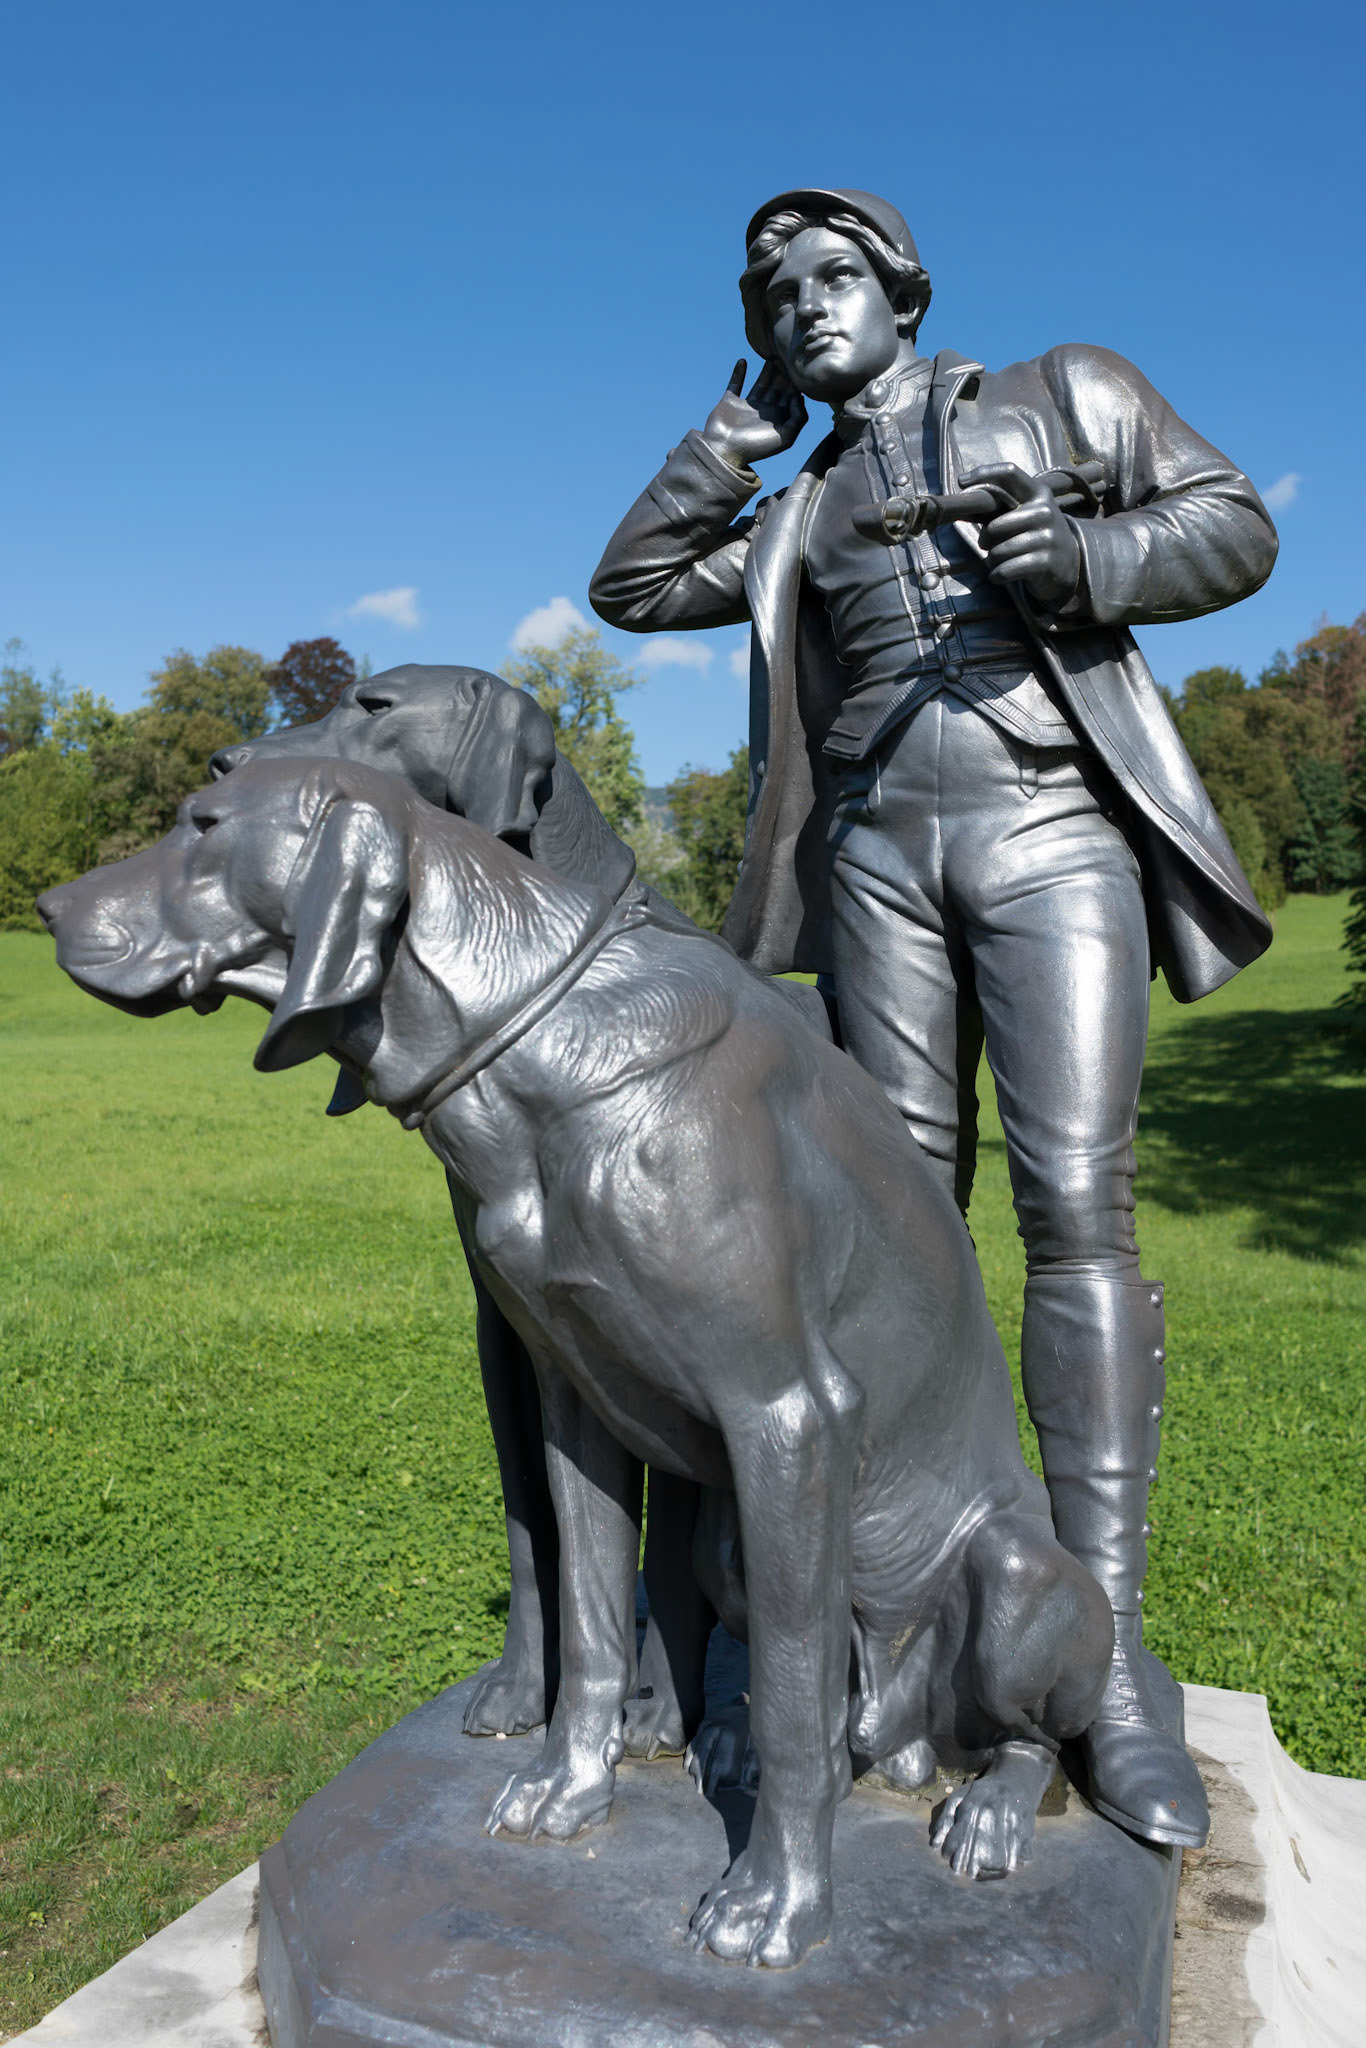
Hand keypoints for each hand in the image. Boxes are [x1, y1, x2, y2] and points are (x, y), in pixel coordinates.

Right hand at [702, 359, 806, 472]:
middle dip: (783, 373)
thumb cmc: (755, 448)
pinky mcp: (729, 402)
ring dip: (766, 370)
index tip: (799, 365)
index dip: (795, 381)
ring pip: (760, 384)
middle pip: (777, 387)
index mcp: (777, 420)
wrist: (724, 451)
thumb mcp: (786, 437)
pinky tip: (743, 361)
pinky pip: (735, 384)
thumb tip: (799, 396)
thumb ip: (798, 417)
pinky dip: (738, 373)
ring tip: (771, 354)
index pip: (790, 396)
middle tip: (787, 354)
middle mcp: (763, 412)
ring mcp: (746, 407)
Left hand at [963, 463, 1081, 608]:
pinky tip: (1001, 575)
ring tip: (1001, 561)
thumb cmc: (1036, 535)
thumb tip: (965, 498)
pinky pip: (1005, 570)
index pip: (1010, 473)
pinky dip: (997, 576)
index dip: (984, 474)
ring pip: (998, 552)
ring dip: (992, 562)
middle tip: (989, 546)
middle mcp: (1045, 511)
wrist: (1068, 563)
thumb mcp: (1027, 513)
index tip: (962, 481)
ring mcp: (1048, 537)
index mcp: (1038, 493)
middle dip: (985, 541)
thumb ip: (1003, 505)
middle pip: (994, 526)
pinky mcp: (1046, 562)